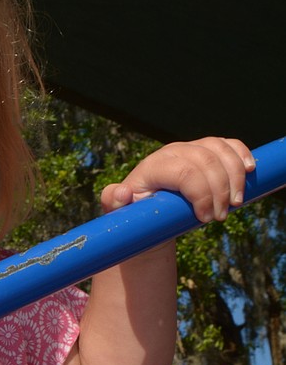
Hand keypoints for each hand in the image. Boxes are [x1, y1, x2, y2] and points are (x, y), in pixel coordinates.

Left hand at [100, 136, 254, 223]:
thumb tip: (122, 192)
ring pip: (220, 151)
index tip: (206, 219)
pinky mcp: (206, 151)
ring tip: (235, 204)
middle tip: (221, 217)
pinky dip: (242, 155)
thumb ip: (115, 202)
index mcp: (153, 166)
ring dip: (235, 177)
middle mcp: (173, 152)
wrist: (149, 215)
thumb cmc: (135, 217)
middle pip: (206, 161)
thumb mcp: (120, 214)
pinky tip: (250, 170)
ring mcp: (191, 148)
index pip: (184, 171)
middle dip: (220, 190)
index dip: (201, 193)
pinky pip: (229, 145)